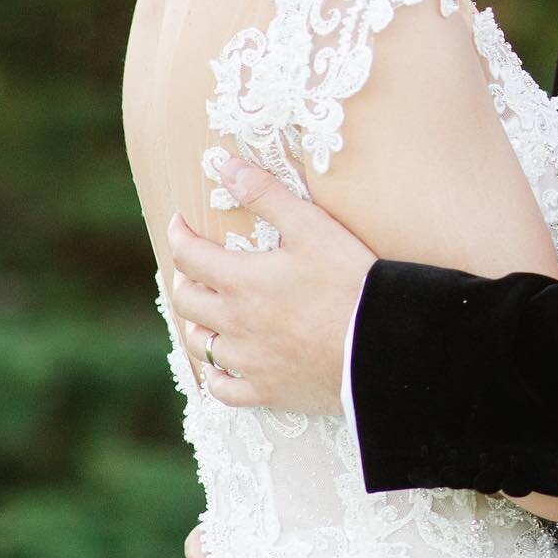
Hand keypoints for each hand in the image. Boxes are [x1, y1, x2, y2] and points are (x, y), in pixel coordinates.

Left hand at [167, 156, 375, 414]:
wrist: (378, 343)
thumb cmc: (347, 279)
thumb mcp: (310, 226)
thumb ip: (266, 194)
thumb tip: (225, 166)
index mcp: (241, 282)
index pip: (190, 256)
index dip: (179, 235)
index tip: (179, 223)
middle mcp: (235, 324)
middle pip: (187, 302)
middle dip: (184, 278)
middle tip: (192, 267)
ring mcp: (249, 362)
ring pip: (202, 346)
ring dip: (197, 324)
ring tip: (205, 312)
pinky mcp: (267, 391)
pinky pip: (225, 389)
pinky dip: (218, 375)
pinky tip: (224, 366)